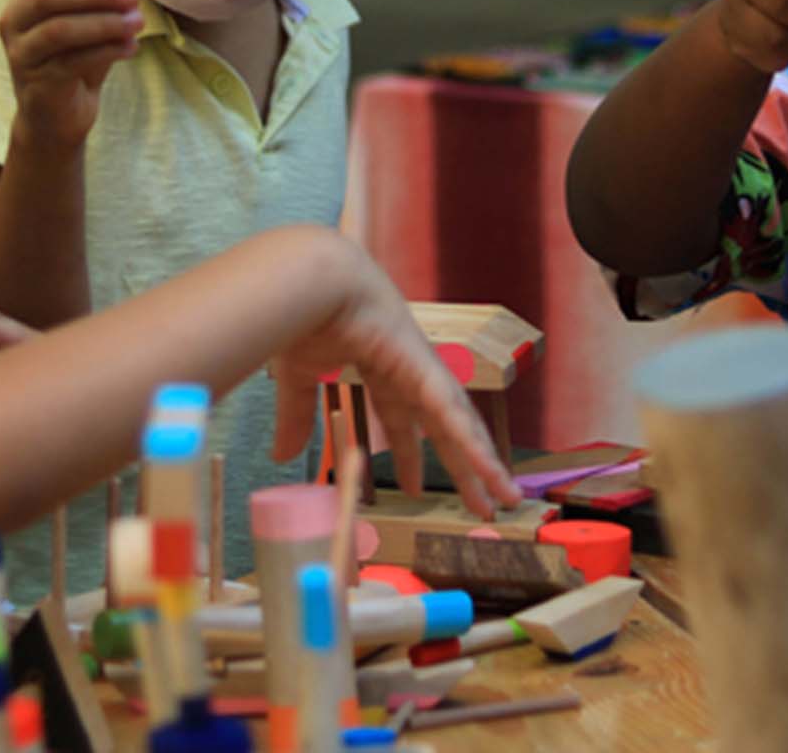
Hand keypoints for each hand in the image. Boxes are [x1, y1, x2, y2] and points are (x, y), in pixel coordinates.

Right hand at [1, 0, 142, 148]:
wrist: (56, 116)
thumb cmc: (72, 59)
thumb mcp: (86, 21)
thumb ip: (100, 0)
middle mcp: (13, 20)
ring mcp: (20, 52)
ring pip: (58, 29)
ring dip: (104, 23)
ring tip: (137, 24)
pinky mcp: (35, 82)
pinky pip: (70, 61)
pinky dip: (105, 51)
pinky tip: (130, 48)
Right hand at [266, 238, 520, 518]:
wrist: (312, 284)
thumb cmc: (304, 316)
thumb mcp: (299, 379)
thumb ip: (296, 418)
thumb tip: (282, 456)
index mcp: (380, 368)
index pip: (403, 420)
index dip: (411, 454)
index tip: (417, 487)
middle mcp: (410, 371)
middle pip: (444, 430)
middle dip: (463, 466)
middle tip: (482, 504)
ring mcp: (423, 370)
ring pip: (461, 427)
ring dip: (484, 463)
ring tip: (505, 497)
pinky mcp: (426, 371)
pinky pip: (454, 417)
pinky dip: (474, 446)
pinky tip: (491, 473)